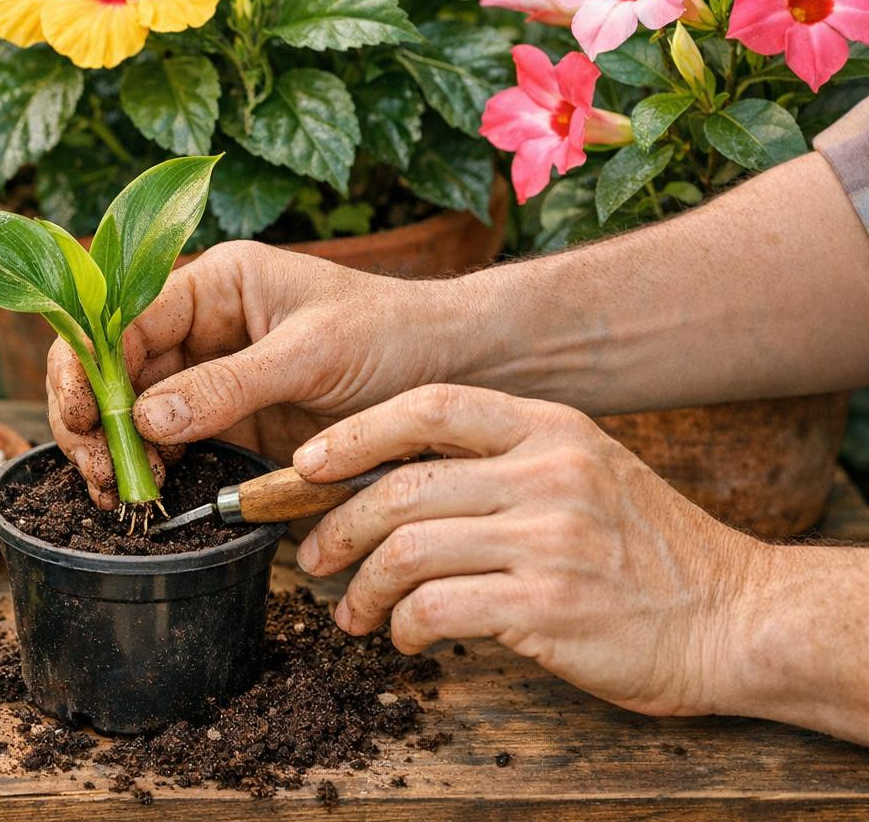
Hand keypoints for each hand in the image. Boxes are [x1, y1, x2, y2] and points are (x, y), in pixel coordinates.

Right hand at [47, 241, 437, 507]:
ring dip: (118, 452)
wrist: (451, 368)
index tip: (86, 421)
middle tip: (100, 474)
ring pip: (133, 410)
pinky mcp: (229, 420)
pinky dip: (153, 471)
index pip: (125, 317)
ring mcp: (211, 375)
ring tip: (121, 497)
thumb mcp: (311, 354)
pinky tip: (151, 498)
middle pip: (114, 366)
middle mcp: (201, 325)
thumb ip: (228, 385)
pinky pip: (172, 443)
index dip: (91, 366)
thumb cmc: (391, 334)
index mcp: (215, 282)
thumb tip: (145, 418)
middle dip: (93, 418)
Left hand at [294, 383, 765, 717]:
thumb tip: (388, 479)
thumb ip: (503, 463)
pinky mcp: (549, 603)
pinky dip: (404, 626)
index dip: (355, 433)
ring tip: (356, 612)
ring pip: (407, 550)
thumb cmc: (646, 551)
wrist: (735, 617)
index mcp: (551, 427)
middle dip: (338, 527)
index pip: (430, 405)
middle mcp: (549, 471)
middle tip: (316, 559)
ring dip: (364, 587)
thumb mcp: (586, 471)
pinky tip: (406, 638)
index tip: (307, 465)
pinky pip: (437, 608)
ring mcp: (550, 537)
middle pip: (401, 487)